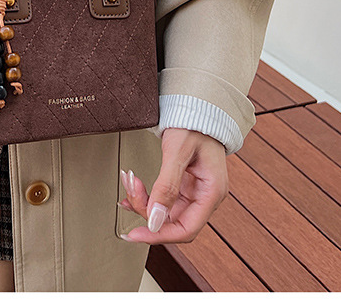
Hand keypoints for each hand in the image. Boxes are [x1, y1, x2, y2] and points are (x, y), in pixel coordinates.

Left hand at [118, 127, 228, 243]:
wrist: (196, 105)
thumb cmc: (193, 123)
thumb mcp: (177, 151)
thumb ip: (166, 186)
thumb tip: (154, 219)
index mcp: (212, 192)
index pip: (186, 229)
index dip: (159, 235)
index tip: (136, 234)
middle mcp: (205, 195)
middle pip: (173, 220)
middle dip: (147, 210)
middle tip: (128, 194)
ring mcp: (194, 190)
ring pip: (165, 210)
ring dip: (143, 201)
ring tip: (129, 183)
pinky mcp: (184, 183)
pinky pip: (163, 197)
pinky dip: (146, 195)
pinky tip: (133, 190)